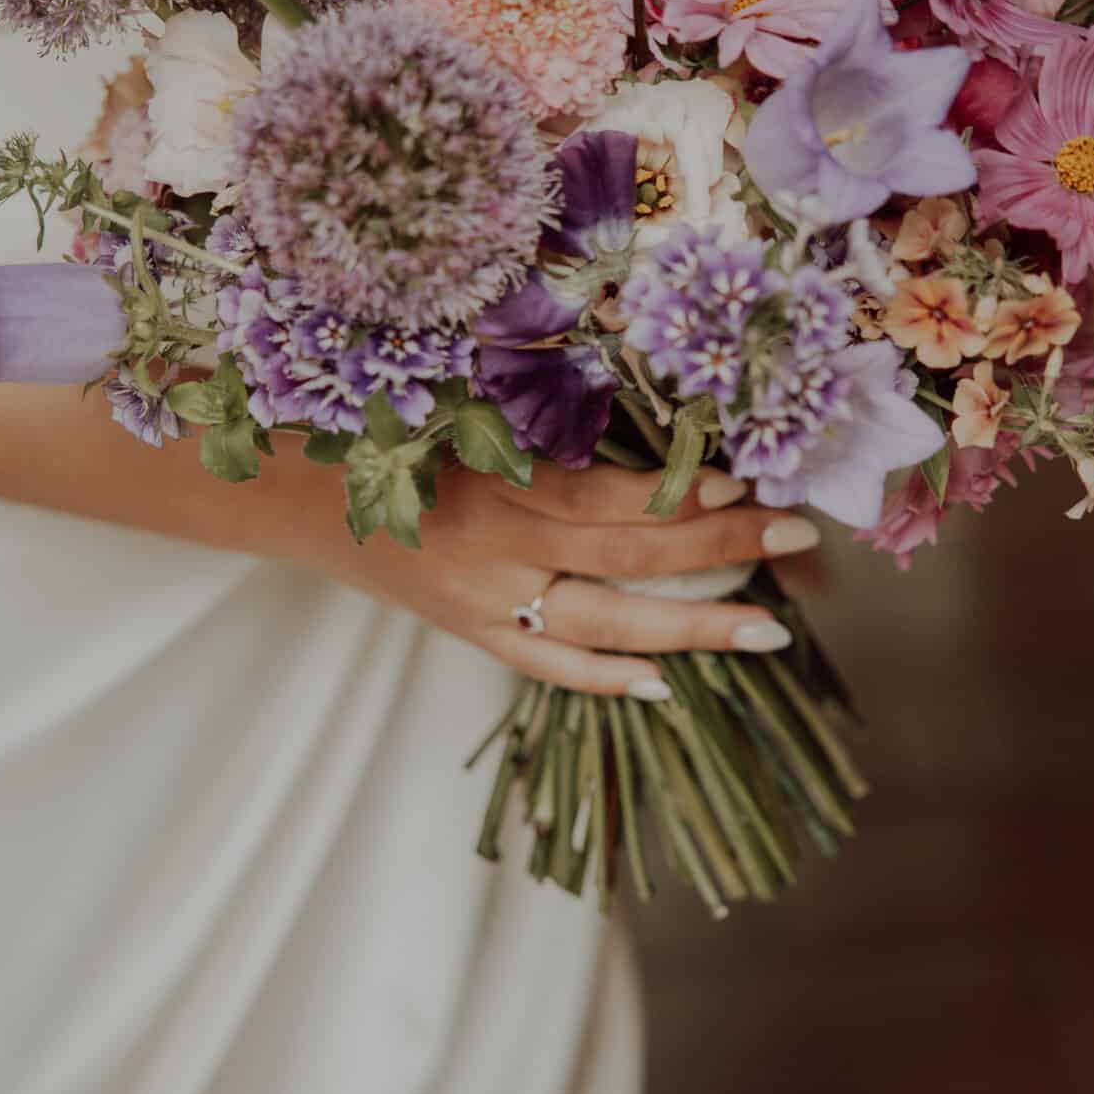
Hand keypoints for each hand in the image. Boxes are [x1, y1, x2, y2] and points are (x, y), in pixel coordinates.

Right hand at [311, 458, 821, 698]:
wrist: (298, 494)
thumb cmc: (388, 429)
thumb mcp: (459, 408)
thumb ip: (545, 426)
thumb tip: (651, 426)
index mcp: (492, 483)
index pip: (604, 500)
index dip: (676, 498)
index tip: (743, 482)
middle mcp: (494, 551)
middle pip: (625, 560)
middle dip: (717, 549)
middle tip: (795, 539)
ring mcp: (484, 602)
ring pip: (603, 626)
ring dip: (691, 629)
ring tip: (767, 632)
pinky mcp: (471, 634)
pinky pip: (548, 666)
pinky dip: (607, 678)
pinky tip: (667, 686)